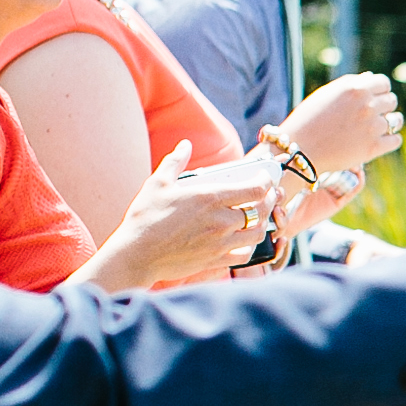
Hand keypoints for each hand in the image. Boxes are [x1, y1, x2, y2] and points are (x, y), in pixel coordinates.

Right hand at [87, 142, 278, 287]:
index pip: (255, 188)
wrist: (135, 254)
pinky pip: (245, 254)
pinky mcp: (216, 260)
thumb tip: (184, 145)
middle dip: (270, 200)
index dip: (267, 180)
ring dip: (262, 223)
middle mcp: (221, 221)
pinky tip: (243, 240)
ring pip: (258, 233)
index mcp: (210, 198)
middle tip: (268, 195)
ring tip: (258, 217)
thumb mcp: (157, 183)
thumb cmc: (144, 217)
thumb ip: (175, 162)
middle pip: (262, 210)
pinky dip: (249, 246)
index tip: (266, 177)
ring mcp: (220, 242)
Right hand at [280, 72, 404, 172]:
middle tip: (369, 116)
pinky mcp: (374, 147)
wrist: (298, 150)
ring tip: (375, 128)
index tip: (373, 99)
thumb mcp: (325, 94)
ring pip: (395, 120)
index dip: (379, 91)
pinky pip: (395, 140)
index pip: (384, 83)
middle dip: (383, 107)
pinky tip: (378, 141)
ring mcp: (372, 126)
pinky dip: (389, 141)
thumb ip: (349, 84)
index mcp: (354, 88)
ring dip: (388, 123)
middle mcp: (366, 105)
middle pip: (391, 101)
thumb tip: (370, 77)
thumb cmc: (308, 120)